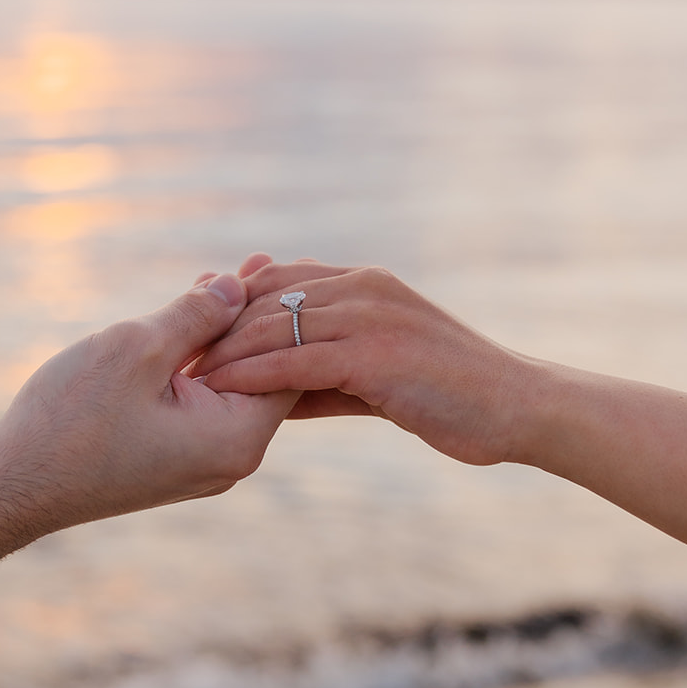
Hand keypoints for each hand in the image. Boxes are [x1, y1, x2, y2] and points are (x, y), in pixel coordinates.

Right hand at [0, 273, 297, 532]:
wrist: (12, 486)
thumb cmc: (73, 419)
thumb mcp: (137, 348)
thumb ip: (196, 315)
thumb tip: (238, 286)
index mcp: (237, 438)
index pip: (290, 366)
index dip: (281, 312)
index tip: (274, 264)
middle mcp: (231, 459)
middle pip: (262, 375)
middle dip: (252, 319)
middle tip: (256, 261)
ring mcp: (202, 464)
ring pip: (227, 386)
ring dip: (219, 337)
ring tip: (222, 280)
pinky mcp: (174, 460)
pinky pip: (200, 403)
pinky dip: (196, 363)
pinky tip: (188, 321)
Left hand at [194, 259, 541, 466]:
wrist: (517, 408)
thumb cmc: (452, 398)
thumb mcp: (379, 377)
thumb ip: (323, 375)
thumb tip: (265, 393)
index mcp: (364, 283)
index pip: (277, 279)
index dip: (228, 304)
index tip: (190, 332)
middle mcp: (362, 287)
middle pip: (264, 297)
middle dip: (213, 327)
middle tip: (170, 355)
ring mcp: (369, 315)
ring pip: (272, 326)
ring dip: (222, 353)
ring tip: (183, 378)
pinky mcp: (375, 353)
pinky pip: (294, 360)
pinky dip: (251, 375)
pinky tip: (221, 394)